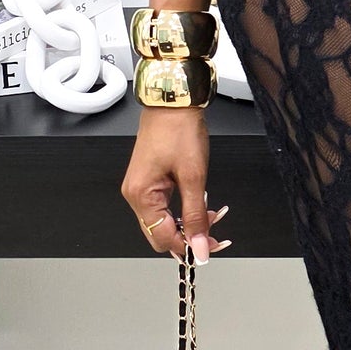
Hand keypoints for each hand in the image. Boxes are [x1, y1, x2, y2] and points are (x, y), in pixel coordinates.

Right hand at [118, 106, 231, 259]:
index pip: (163, 238)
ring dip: (189, 223)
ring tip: (213, 215)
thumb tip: (199, 246)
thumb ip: (196, 216)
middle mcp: (135, 194)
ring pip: (165, 221)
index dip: (188, 246)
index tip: (210, 247)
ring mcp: (141, 188)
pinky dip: (184, 210)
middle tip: (215, 233)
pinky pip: (165, 207)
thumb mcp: (194, 177)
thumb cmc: (178, 130)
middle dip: (190, 236)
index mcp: (141, 195)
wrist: (173, 102)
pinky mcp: (150, 181)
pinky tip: (202, 205)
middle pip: (161, 233)